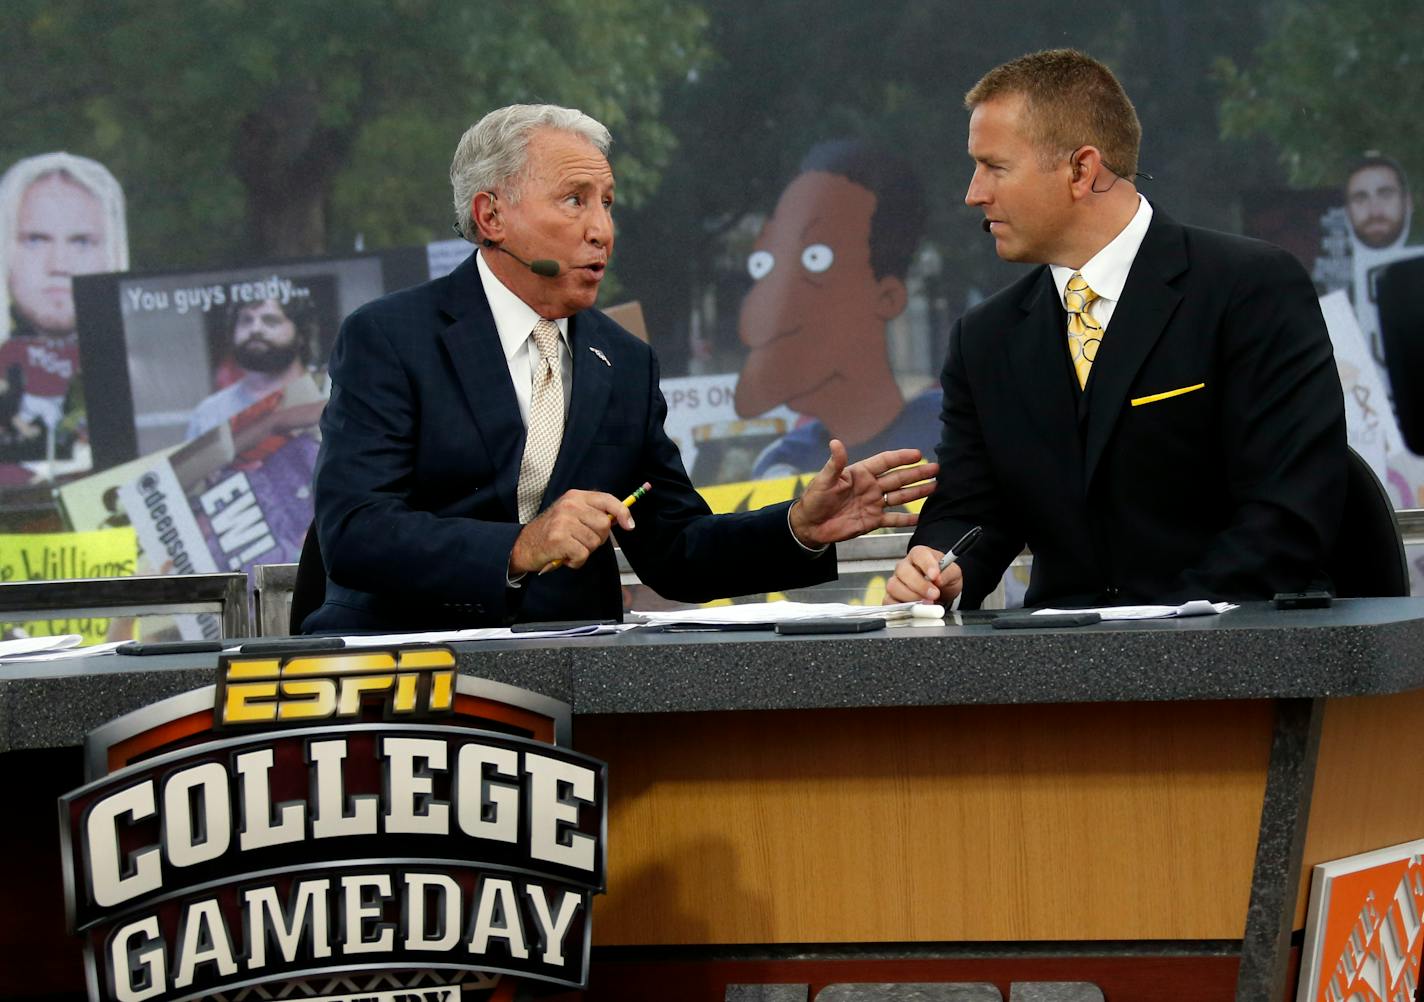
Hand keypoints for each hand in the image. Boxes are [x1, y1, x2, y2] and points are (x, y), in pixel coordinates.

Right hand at [509, 489, 634, 573]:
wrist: (523, 546)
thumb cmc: (552, 532)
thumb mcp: (572, 515)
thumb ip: (593, 514)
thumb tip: (621, 519)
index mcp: (575, 496)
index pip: (607, 499)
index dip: (622, 512)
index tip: (629, 526)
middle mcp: (569, 505)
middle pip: (604, 525)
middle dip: (597, 538)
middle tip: (581, 541)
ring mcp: (563, 521)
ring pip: (594, 542)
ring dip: (585, 551)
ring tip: (570, 548)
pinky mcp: (558, 539)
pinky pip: (583, 555)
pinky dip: (576, 562)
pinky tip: (565, 557)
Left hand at [788, 439, 937, 546]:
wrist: (810, 525)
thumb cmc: (814, 499)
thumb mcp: (824, 480)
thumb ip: (834, 463)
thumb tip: (835, 442)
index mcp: (860, 473)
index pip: (885, 462)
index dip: (902, 457)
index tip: (918, 454)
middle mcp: (870, 487)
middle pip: (898, 478)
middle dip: (917, 473)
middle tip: (936, 468)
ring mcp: (873, 503)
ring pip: (900, 496)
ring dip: (917, 492)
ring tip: (935, 486)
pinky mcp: (872, 520)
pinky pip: (893, 519)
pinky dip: (906, 519)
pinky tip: (920, 517)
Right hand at [885, 545, 963, 603]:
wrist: (942, 591)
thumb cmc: (944, 578)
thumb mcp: (953, 573)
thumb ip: (947, 574)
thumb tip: (939, 579)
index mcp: (919, 555)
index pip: (919, 554)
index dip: (927, 565)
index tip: (935, 575)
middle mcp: (904, 566)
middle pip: (903, 571)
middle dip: (920, 585)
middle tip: (934, 594)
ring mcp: (896, 581)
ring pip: (894, 587)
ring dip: (911, 597)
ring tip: (927, 603)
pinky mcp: (892, 597)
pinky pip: (889, 602)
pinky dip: (902, 607)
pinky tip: (915, 609)